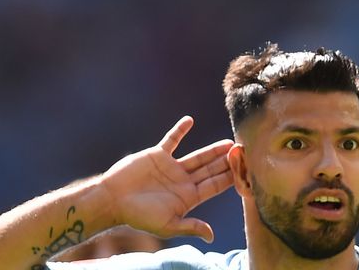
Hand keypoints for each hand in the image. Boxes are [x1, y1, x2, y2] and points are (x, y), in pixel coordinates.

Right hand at [100, 116, 233, 242]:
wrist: (112, 200)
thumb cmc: (138, 216)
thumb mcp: (167, 225)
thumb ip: (190, 227)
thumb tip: (212, 237)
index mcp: (188, 197)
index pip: (214, 186)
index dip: (230, 178)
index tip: (245, 170)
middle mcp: (182, 181)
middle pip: (210, 170)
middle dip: (227, 162)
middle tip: (244, 152)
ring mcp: (171, 167)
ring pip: (197, 156)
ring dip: (212, 149)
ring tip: (228, 142)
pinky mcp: (157, 155)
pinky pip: (171, 140)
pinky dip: (180, 130)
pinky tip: (190, 120)